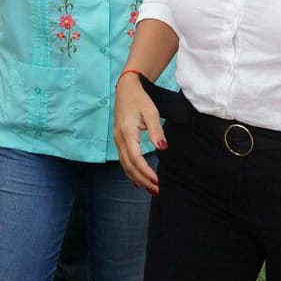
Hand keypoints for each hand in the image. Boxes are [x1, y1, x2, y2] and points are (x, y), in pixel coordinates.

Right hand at [112, 74, 164, 193]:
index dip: (146, 172)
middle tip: (157, 191)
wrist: (126, 89)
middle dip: (143, 180)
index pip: (136, 159)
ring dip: (137, 178)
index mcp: (127, 133)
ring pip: (125, 165)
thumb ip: (157, 131)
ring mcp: (117, 140)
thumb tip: (163, 149)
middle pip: (129, 166)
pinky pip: (123, 160)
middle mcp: (119, 139)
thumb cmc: (140, 99)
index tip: (158, 182)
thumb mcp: (151, 112)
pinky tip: (138, 180)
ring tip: (150, 189)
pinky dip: (130, 172)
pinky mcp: (119, 140)